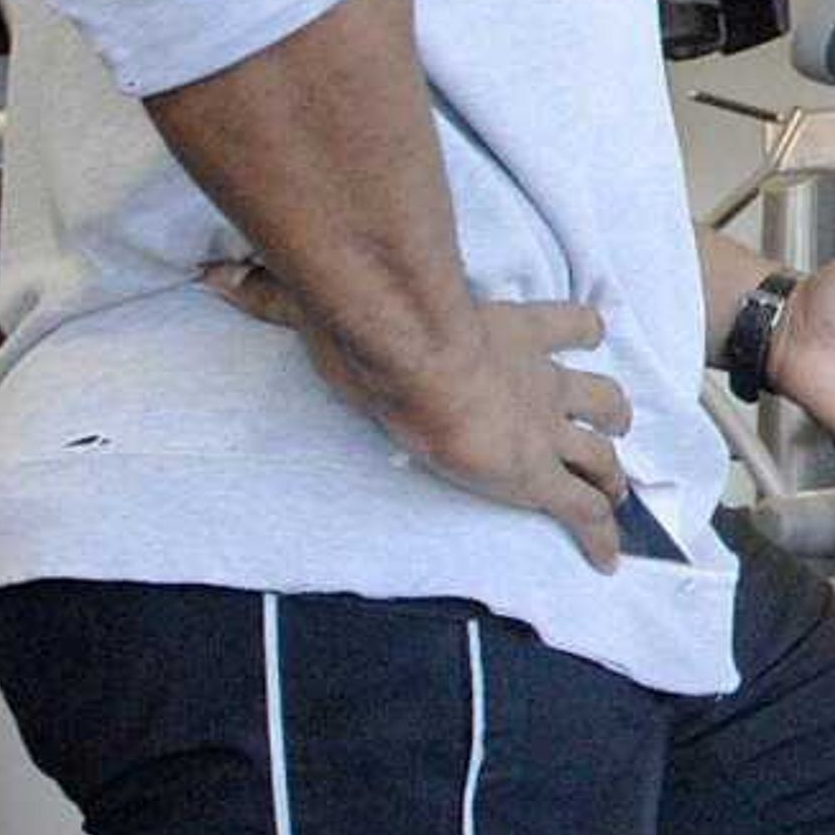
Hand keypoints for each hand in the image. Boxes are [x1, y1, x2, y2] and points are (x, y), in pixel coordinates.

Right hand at [207, 262, 635, 570]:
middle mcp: (540, 380)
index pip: (568, 323)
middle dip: (612, 414)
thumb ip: (279, 291)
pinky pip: (580, 513)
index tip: (594, 329)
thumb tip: (215, 272)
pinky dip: (600, 538)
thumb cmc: (377, 323)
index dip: (584, 328)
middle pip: (600, 394)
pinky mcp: (534, 477)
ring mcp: (541, 430)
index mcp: (510, 332)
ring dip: (612, 474)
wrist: (413, 356)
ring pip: (602, 453)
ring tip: (618, 496)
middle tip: (617, 431)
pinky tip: (609, 562)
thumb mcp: (337, 300)